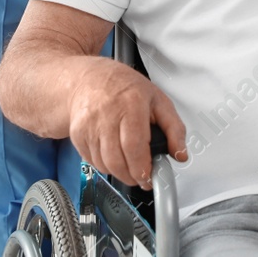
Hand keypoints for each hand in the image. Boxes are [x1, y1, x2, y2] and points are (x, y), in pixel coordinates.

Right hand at [66, 57, 188, 187]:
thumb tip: (180, 153)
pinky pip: (91, 161)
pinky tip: (113, 155)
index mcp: (131, 103)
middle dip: (131, 176)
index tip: (149, 176)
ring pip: (103, 164)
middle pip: (116, 160)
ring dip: (118, 172)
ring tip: (128, 165)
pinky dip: (104, 166)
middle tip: (141, 177)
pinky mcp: (77, 134)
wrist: (88, 79)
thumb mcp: (158, 100)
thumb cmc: (124, 88)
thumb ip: (174, 128)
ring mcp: (89, 124)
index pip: (134, 146)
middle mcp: (107, 113)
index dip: (142, 168)